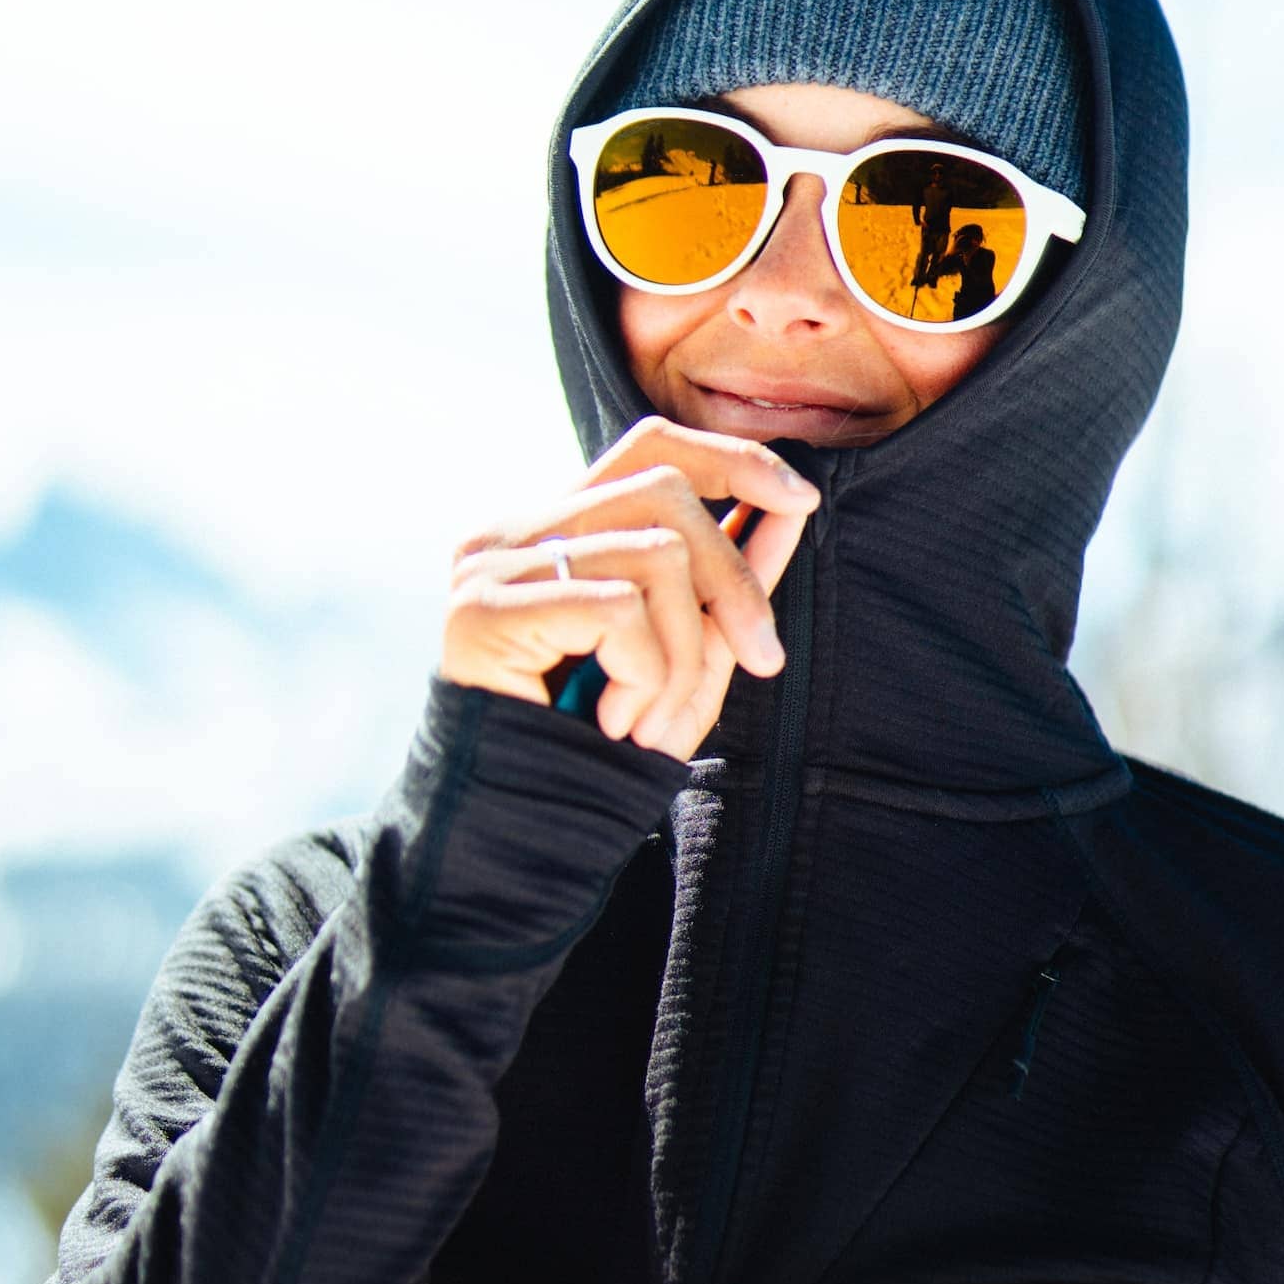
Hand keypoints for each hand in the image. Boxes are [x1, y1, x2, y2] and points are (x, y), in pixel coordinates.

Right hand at [439, 417, 819, 758]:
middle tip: (762, 660)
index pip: (652, 448)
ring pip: (656, 555)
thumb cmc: (596, 751)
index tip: (800, 501)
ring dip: (686, 654)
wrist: (513, 835)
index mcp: (555, 530)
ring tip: (653, 722)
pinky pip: (619, 609)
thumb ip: (725, 588)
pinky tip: (612, 721)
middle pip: (667, 495)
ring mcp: (491, 567)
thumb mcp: (683, 661)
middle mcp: (513, 532)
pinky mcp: (483, 611)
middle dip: (737, 579)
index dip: (733, 459)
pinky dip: (644, 674)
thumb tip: (789, 509)